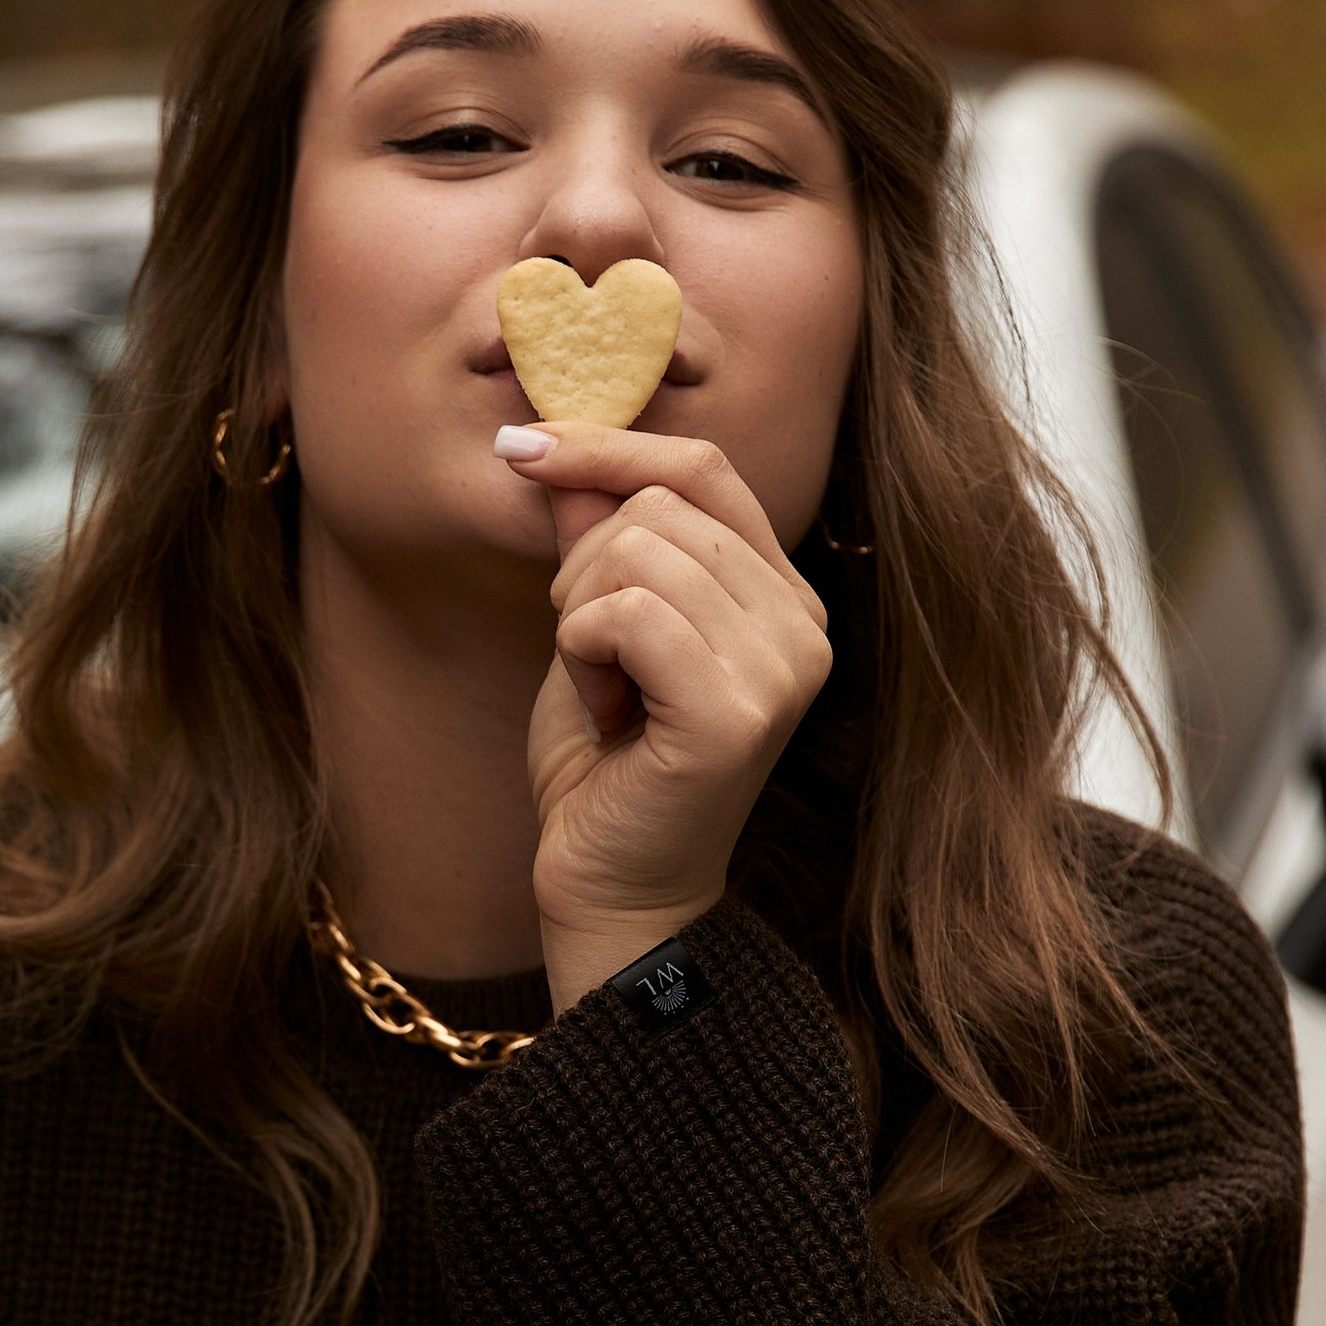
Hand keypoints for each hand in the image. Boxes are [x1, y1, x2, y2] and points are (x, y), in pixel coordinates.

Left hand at [497, 422, 830, 1012]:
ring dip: (580, 620)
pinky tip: (606, 715)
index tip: (522, 448)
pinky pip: (627, 614)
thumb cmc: (603, 766)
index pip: (704, 468)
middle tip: (591, 659)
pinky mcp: (737, 710)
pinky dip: (583, 654)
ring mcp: (782, 668)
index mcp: (784, 596)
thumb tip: (548, 438)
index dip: (608, 446)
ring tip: (605, 694)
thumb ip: (592, 536)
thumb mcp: (592, 626)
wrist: (609, 888)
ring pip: (638, 554)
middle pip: (658, 507)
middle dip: (582, 571)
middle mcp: (803, 625)